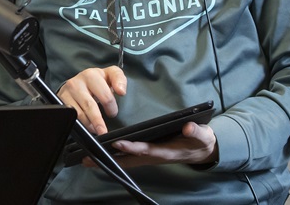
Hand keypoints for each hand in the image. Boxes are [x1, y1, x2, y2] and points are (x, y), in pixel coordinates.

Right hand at [57, 66, 127, 134]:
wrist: (79, 81)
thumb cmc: (97, 81)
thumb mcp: (110, 76)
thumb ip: (120, 80)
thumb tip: (121, 91)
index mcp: (92, 75)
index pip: (105, 95)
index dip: (111, 106)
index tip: (113, 113)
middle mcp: (78, 81)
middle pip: (90, 105)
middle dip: (98, 121)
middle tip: (103, 131)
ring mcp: (68, 90)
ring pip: (79, 112)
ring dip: (88, 124)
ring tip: (96, 130)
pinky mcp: (61, 99)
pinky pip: (71, 115)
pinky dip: (79, 123)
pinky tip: (86, 126)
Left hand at [98, 121, 218, 167]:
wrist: (202, 150)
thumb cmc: (200, 141)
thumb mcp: (202, 135)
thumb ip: (196, 132)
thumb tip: (188, 127)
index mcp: (166, 151)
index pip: (146, 150)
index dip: (132, 148)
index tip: (118, 143)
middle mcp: (154, 156)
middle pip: (128, 160)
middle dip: (109, 160)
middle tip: (88, 159)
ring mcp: (149, 157)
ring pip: (125, 162)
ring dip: (107, 161)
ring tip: (87, 160)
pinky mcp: (147, 156)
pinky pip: (127, 160)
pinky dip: (113, 158)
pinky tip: (100, 155)